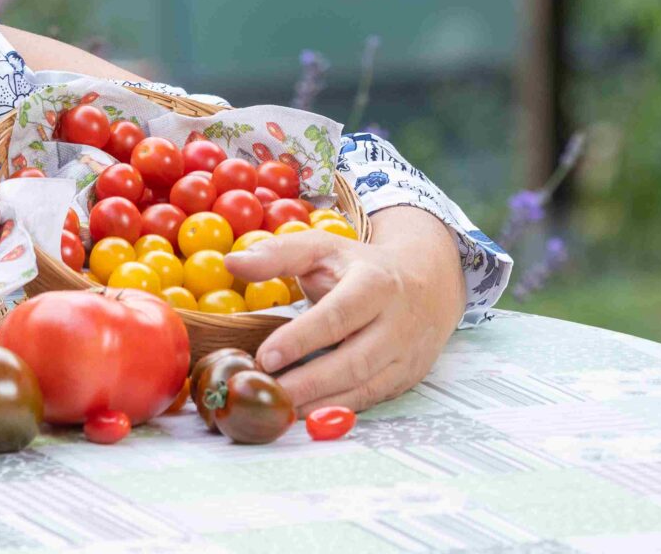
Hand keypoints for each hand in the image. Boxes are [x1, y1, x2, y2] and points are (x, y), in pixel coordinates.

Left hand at [224, 208, 462, 411]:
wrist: (428, 283)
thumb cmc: (360, 266)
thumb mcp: (322, 248)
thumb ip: (277, 254)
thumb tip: (232, 262)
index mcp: (375, 285)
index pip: (338, 316)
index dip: (301, 339)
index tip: (266, 357)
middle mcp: (397, 323)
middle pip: (354, 361)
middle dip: (309, 382)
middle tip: (269, 391)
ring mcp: (406, 354)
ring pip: (365, 387)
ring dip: (321, 402)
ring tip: (281, 407)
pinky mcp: (407, 378)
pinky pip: (371, 399)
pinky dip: (338, 408)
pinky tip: (306, 412)